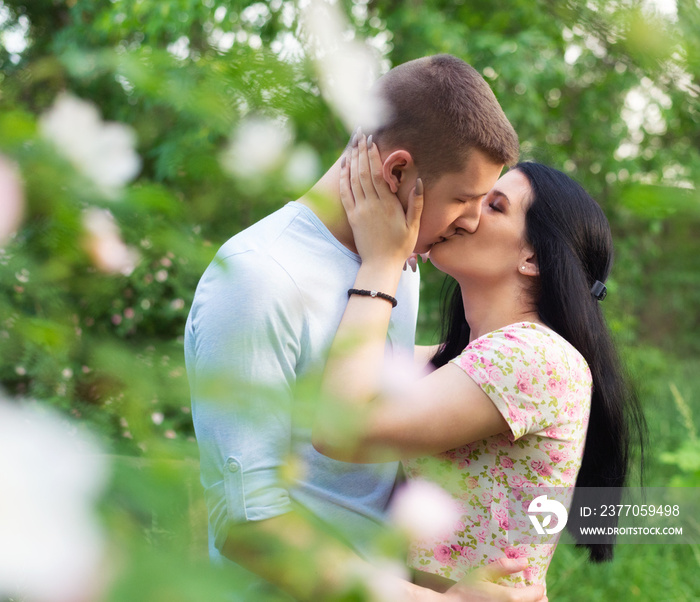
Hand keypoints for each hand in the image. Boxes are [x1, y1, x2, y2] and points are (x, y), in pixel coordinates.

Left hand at [340, 130, 422, 268]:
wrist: (380, 265)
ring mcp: (359, 210)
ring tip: (353, 143)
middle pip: (363, 172)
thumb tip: (419, 181)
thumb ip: (417, 203)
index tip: (372, 140)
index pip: (377, 174)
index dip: (373, 155)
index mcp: (387, 204)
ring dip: (352, 160)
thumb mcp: (414, 226)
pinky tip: (344, 165)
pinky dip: (343, 177)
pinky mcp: (352, 217)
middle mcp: (371, 205)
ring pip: (353, 179)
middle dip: (361, 151)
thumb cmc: (400, 246)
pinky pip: (345, 193)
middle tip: (360, 134)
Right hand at [443, 558, 546, 601]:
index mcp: (511, 598)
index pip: (538, 593)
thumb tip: (524, 561)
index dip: (536, 586)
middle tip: (528, 590)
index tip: (531, 582)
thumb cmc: (466, 591)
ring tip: (518, 597)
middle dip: (537, 597)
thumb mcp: (482, 574)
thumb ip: (504, 566)